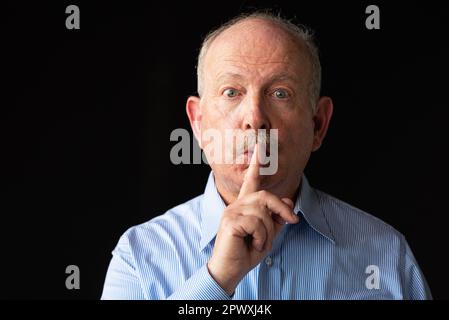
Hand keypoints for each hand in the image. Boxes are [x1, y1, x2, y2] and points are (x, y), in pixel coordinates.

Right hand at [207, 144, 299, 294]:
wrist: (230, 269)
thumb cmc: (246, 252)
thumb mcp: (268, 234)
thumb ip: (276, 218)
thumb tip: (288, 200)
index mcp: (244, 206)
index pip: (251, 181)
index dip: (257, 165)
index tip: (261, 147)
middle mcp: (236, 205)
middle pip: (265, 196)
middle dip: (282, 209)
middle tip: (293, 221)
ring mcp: (232, 212)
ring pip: (263, 212)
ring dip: (268, 232)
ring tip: (259, 243)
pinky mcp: (230, 221)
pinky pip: (257, 223)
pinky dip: (262, 238)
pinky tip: (253, 245)